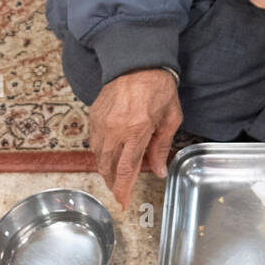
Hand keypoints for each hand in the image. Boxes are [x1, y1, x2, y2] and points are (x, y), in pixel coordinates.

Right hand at [89, 68, 181, 206]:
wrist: (137, 61)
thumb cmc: (159, 88)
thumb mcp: (170, 118)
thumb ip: (161, 146)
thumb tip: (158, 171)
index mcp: (137, 129)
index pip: (126, 168)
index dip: (123, 189)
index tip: (123, 202)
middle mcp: (115, 129)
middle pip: (108, 166)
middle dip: (113, 183)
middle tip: (120, 192)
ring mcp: (102, 122)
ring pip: (98, 156)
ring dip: (106, 170)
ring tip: (115, 177)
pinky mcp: (94, 116)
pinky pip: (94, 142)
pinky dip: (101, 154)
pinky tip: (109, 157)